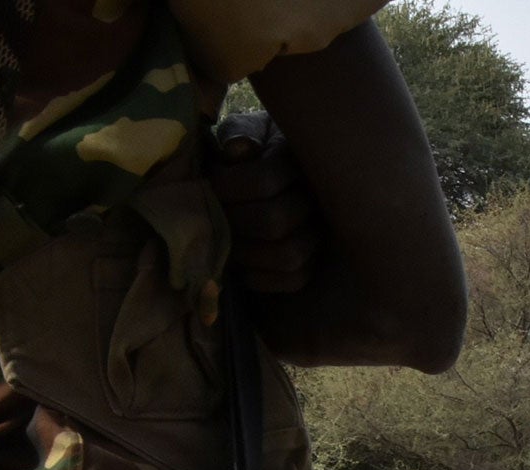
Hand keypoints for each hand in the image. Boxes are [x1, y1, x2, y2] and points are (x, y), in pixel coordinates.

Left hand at [212, 112, 323, 294]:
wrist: (268, 169)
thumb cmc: (251, 149)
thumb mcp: (244, 130)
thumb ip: (239, 133)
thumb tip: (236, 151)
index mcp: (298, 160)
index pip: (265, 180)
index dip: (230, 187)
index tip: (210, 184)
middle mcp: (317, 199)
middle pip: (274, 221)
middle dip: (234, 222)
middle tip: (212, 218)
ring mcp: (320, 233)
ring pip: (288, 255)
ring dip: (246, 252)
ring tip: (224, 242)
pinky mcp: (315, 262)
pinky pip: (294, 279)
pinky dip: (262, 278)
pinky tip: (241, 266)